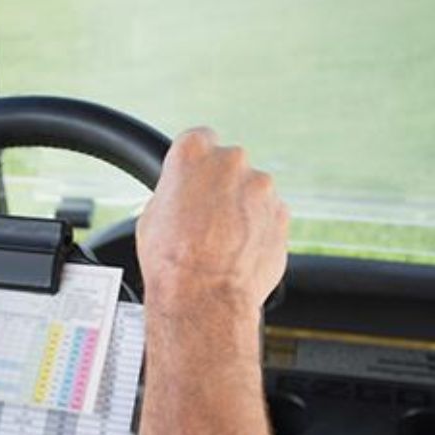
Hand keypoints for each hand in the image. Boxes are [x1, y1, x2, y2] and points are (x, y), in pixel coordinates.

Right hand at [137, 127, 287, 317]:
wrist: (204, 295)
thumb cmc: (171, 259)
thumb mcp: (152, 215)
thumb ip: (174, 192)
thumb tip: (181, 196)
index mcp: (193, 151)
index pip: (200, 139)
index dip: (197, 164)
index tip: (195, 181)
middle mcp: (231, 160)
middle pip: (229, 164)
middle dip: (222, 186)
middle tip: (206, 219)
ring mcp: (261, 186)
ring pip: (252, 191)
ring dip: (242, 209)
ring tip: (222, 243)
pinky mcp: (282, 212)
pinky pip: (270, 214)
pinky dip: (259, 228)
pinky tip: (240, 251)